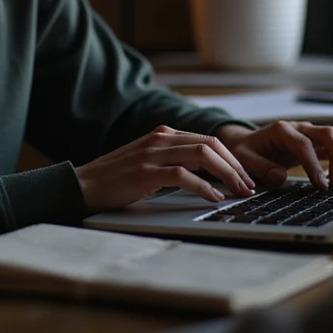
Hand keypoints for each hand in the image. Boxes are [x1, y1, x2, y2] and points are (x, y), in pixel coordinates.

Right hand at [75, 125, 256, 212]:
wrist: (83, 185)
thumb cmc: (117, 179)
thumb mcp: (149, 163)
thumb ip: (174, 161)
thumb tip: (210, 177)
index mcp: (163, 134)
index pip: (208, 139)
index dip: (232, 158)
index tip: (245, 177)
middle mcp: (160, 139)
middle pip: (211, 144)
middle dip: (236, 165)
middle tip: (249, 185)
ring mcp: (153, 154)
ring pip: (203, 155)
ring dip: (227, 174)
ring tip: (238, 191)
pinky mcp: (146, 172)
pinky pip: (183, 175)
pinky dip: (204, 187)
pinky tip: (214, 198)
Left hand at [216, 121, 332, 189]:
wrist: (246, 143)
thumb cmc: (245, 151)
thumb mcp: (244, 159)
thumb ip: (260, 167)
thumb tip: (280, 177)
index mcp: (281, 130)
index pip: (303, 144)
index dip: (314, 164)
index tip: (321, 184)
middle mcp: (298, 128)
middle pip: (326, 133)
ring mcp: (308, 134)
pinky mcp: (314, 143)